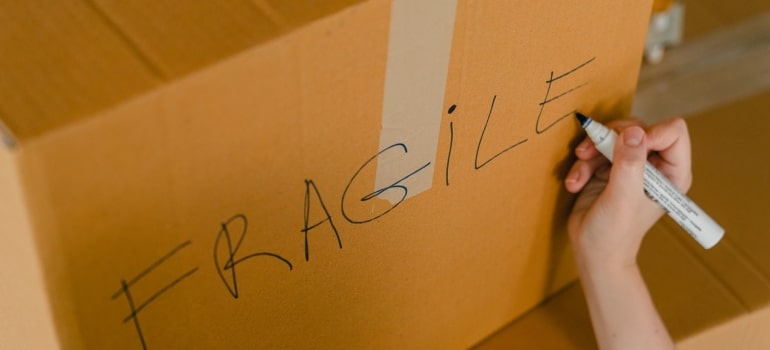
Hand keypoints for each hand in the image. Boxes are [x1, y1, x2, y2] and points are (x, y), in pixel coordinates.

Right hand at [564, 117, 691, 266]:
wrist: (593, 252)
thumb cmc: (615, 234)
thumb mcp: (624, 197)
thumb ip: (630, 163)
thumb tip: (633, 131)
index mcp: (672, 173)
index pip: (673, 132)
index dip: (649, 133)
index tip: (625, 145)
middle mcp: (654, 166)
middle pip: (638, 128)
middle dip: (610, 138)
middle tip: (589, 151)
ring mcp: (630, 166)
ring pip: (612, 136)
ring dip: (591, 152)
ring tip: (578, 175)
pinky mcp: (609, 168)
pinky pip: (595, 149)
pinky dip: (581, 165)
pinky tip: (575, 184)